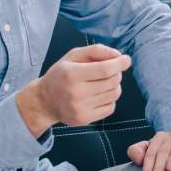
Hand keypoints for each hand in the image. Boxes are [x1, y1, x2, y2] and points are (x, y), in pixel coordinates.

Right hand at [16, 44, 130, 136]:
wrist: (44, 101)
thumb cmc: (61, 75)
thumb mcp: (73, 56)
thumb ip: (96, 51)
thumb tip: (118, 55)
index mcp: (71, 74)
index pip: (105, 69)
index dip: (119, 64)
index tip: (126, 60)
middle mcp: (76, 92)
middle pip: (112, 82)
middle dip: (116, 73)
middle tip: (109, 71)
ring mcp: (80, 108)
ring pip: (114, 94)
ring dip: (114, 86)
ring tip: (103, 83)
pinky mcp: (84, 119)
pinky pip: (110, 108)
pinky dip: (109, 99)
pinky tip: (98, 95)